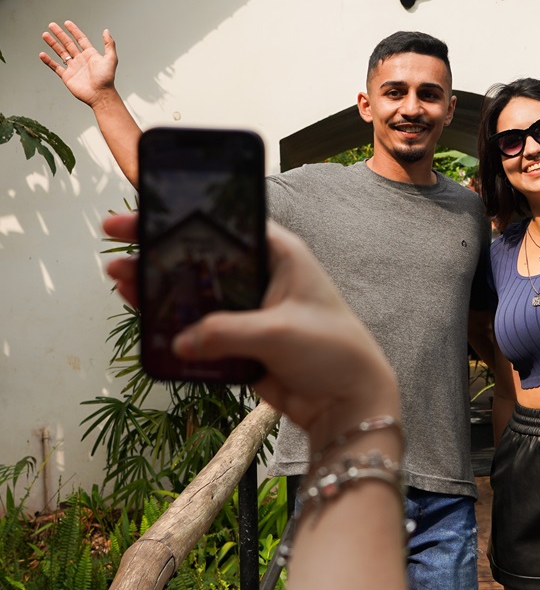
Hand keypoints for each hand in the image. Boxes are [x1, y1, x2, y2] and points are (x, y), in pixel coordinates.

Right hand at [40, 21, 118, 106]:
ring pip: (60, 53)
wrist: (100, 95)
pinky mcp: (67, 76)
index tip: (67, 23)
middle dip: (60, 34)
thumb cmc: (107, 78)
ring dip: (52, 44)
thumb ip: (109, 44)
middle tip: (51, 25)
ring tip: (45, 35)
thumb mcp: (111, 59)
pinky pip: (55, 67)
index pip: (81, 39)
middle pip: (68, 44)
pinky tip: (42, 54)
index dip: (74, 31)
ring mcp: (73, 67)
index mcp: (91, 55)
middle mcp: (81, 60)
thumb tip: (106, 30)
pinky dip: (48, 61)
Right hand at [102, 215, 401, 443]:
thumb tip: (179, 340)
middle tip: (116, 244)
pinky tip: (144, 317)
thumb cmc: (333, 350)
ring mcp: (249, 309)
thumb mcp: (280, 333)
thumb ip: (227, 332)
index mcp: (281, 255)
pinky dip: (172, 324)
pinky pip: (198, 328)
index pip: (225, 226)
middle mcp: (262, 276)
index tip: (144, 212)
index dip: (183, 217)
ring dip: (160, 287)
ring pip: (196, 292)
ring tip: (120, 279)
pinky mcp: (240, 340)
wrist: (349, 402)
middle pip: (203, 257)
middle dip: (161, 251)